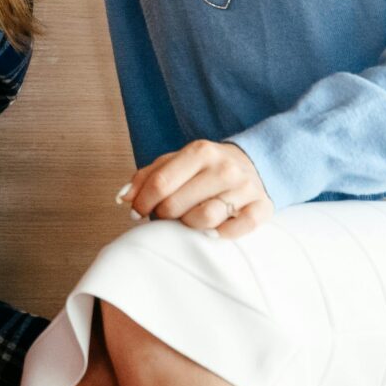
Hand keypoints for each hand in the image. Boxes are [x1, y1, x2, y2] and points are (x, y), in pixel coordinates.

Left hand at [117, 139, 272, 239]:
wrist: (252, 164)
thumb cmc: (203, 168)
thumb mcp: (174, 163)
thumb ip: (147, 177)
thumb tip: (123, 198)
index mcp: (200, 151)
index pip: (160, 183)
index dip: (142, 203)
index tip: (137, 212)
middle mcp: (224, 167)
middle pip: (177, 204)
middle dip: (164, 215)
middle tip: (165, 215)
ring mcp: (245, 187)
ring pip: (205, 219)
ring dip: (189, 225)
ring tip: (188, 219)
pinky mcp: (262, 207)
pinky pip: (238, 229)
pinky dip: (221, 234)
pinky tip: (213, 230)